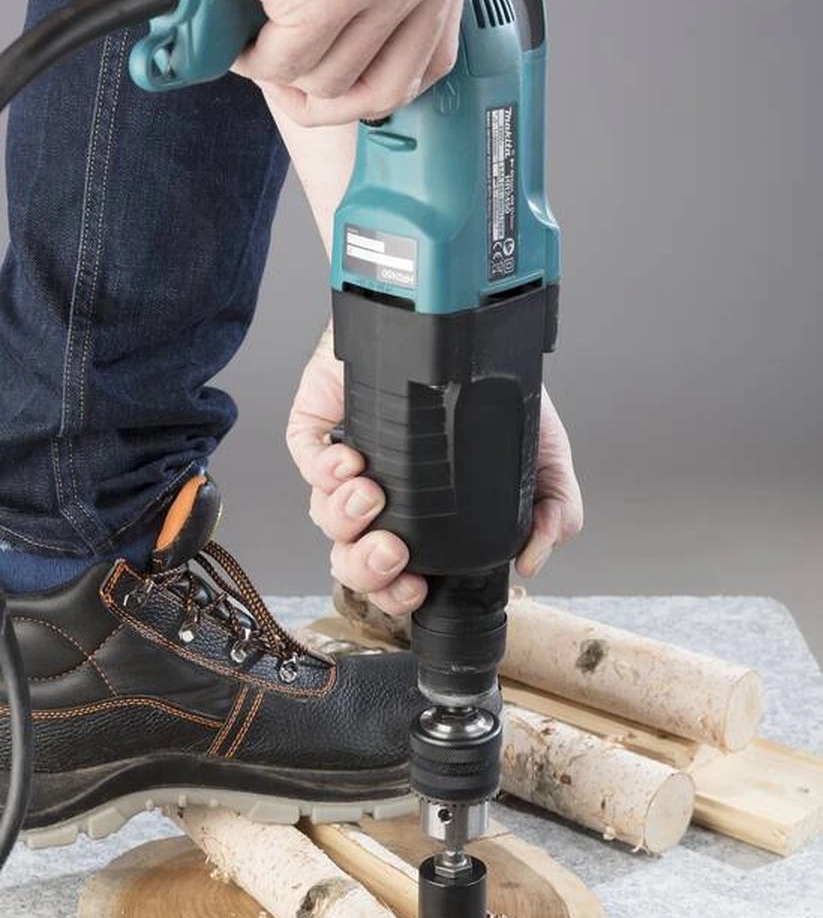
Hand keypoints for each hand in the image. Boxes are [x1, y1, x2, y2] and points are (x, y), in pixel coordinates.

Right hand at [215, 0, 472, 124]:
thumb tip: (347, 66)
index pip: (433, 60)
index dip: (378, 89)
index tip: (339, 91)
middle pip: (386, 88)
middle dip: (326, 103)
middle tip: (282, 86)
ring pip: (331, 80)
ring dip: (280, 72)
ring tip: (252, 40)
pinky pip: (289, 63)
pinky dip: (252, 56)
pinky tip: (238, 30)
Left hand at [287, 324, 583, 615]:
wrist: (461, 325)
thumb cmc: (488, 390)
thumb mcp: (539, 453)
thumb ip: (551, 508)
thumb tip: (532, 559)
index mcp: (422, 522)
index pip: (396, 578)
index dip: (398, 593)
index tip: (417, 587)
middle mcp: (380, 504)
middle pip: (352, 561)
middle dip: (368, 568)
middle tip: (394, 550)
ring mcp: (346, 470)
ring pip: (326, 517)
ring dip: (346, 517)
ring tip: (373, 493)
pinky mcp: (319, 430)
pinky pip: (307, 465)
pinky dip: (323, 471)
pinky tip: (352, 461)